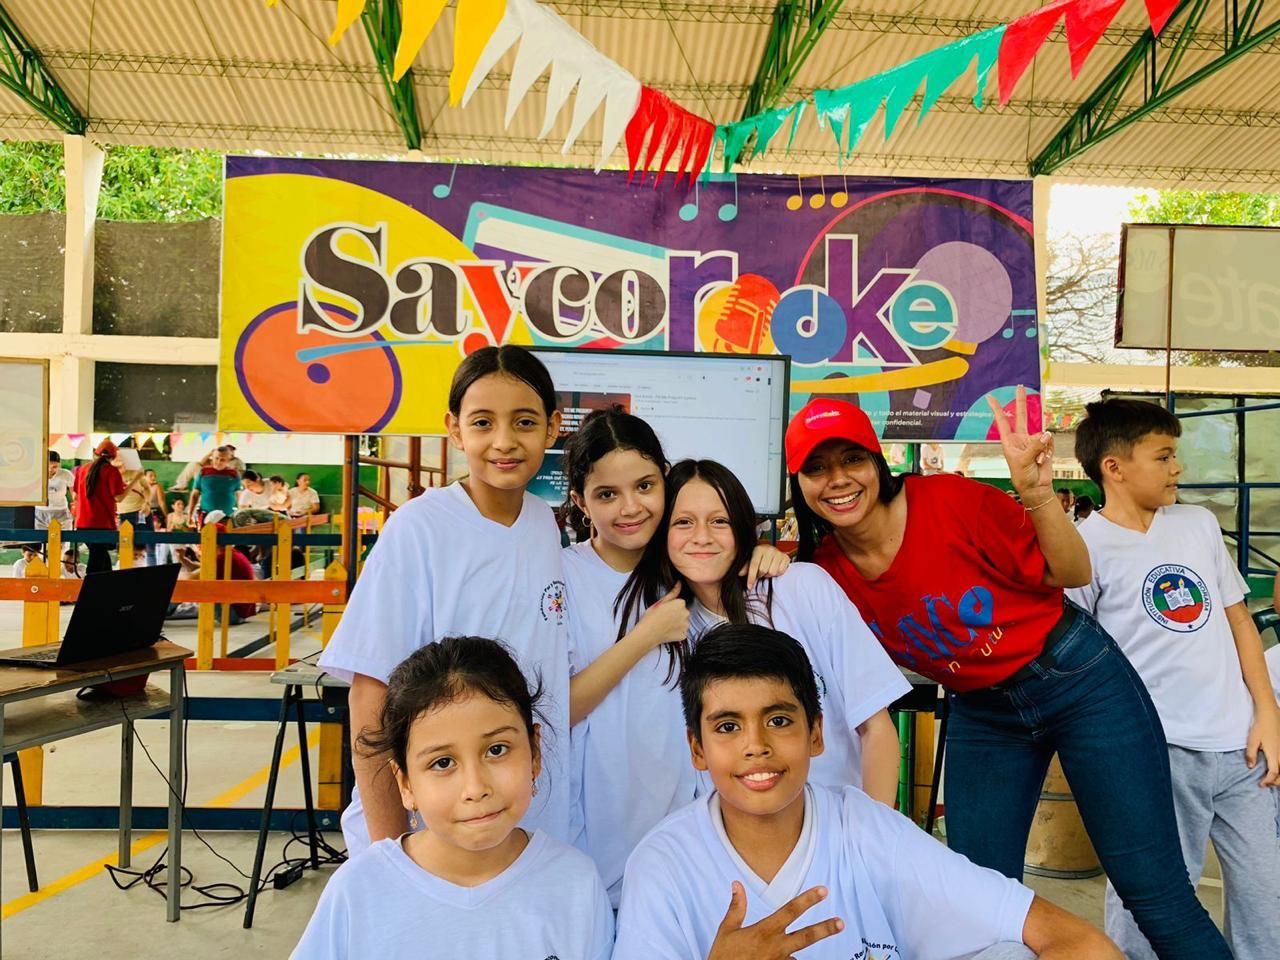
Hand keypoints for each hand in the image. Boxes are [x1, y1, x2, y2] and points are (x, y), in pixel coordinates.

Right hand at [635, 583, 687, 648]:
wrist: (647, 633)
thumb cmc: (651, 617)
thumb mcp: (660, 602)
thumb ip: (673, 592)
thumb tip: (679, 583)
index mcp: (680, 604)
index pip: (680, 603)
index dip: (672, 607)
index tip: (665, 610)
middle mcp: (686, 614)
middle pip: (683, 612)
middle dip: (676, 614)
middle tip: (664, 618)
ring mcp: (685, 625)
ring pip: (683, 622)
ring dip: (677, 623)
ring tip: (666, 625)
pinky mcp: (684, 635)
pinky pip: (682, 632)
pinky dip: (677, 632)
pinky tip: (668, 632)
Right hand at [708, 882, 842, 959]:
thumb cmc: (723, 956)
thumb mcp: (727, 930)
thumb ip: (736, 908)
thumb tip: (737, 884)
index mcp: (765, 931)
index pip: (790, 911)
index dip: (807, 900)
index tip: (823, 891)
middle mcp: (776, 947)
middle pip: (806, 937)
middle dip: (825, 929)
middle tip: (841, 923)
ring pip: (800, 956)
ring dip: (807, 953)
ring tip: (815, 946)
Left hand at [742, 544, 790, 589]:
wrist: (773, 552)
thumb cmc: (761, 557)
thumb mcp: (751, 559)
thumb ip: (746, 567)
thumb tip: (740, 573)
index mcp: (759, 549)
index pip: (754, 565)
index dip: (751, 577)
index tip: (749, 586)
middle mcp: (769, 549)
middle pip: (763, 570)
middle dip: (760, 575)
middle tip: (760, 573)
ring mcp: (778, 553)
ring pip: (771, 572)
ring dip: (769, 574)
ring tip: (768, 569)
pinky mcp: (786, 558)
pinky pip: (780, 571)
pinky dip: (777, 573)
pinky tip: (775, 568)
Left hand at [987, 385, 1053, 497]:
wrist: (1037, 487)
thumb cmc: (1023, 476)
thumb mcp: (1023, 461)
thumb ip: (1034, 446)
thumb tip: (1045, 435)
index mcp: (1009, 441)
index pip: (1002, 421)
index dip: (997, 409)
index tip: (990, 397)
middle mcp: (1020, 439)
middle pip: (1021, 416)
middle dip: (1021, 402)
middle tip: (1019, 387)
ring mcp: (1033, 441)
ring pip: (1041, 434)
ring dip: (1042, 447)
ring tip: (1037, 460)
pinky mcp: (1044, 446)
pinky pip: (1049, 441)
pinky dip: (1048, 451)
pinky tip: (1044, 460)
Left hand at [1246, 708, 1279, 786]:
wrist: (1270, 715)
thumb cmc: (1260, 727)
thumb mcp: (1252, 740)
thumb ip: (1250, 754)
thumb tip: (1250, 767)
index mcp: (1274, 754)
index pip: (1273, 773)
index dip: (1268, 781)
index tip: (1261, 785)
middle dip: (1276, 782)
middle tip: (1267, 784)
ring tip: (1272, 779)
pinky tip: (1277, 770)